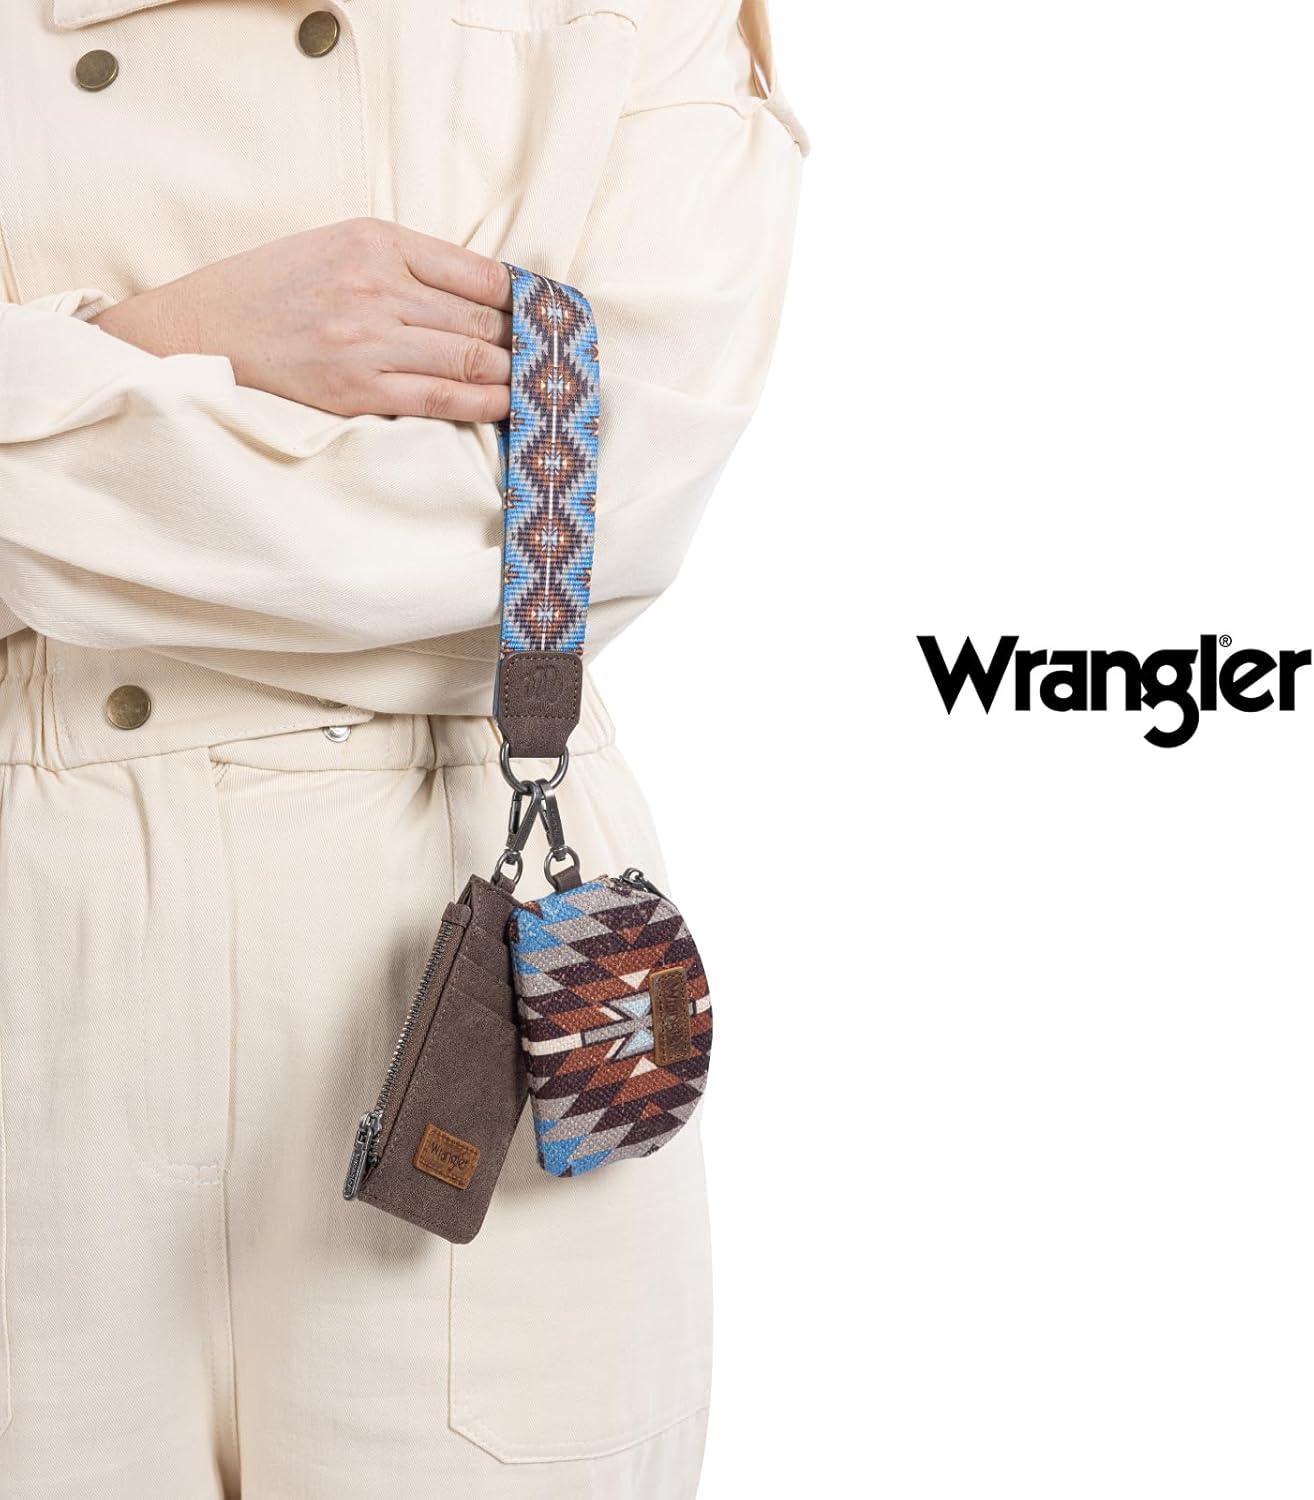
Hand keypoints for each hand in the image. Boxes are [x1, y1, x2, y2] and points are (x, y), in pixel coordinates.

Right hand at [91, 218, 513, 421]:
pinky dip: (485, 404)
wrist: (202, 330)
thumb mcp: (339, 245)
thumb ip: (407, 263)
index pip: (479, 272)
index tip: (553, 317)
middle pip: (482, 318)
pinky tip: (511, 407)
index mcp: (377, 240)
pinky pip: (442, 399)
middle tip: (565, 361)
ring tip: (547, 387)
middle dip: (530, 343)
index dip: (526, 300)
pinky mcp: (358, 390)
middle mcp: (377, 287)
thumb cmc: (274, 287)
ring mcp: (368, 342)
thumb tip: (487, 295)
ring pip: (471, 359)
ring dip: (517, 376)